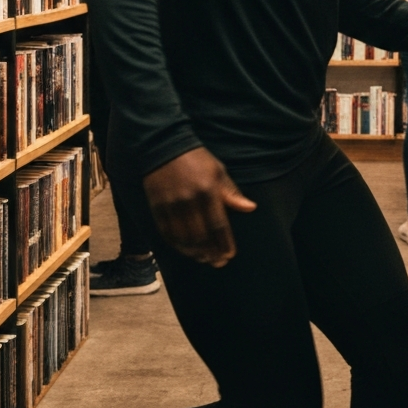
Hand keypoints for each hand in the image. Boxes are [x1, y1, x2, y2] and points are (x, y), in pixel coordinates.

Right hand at [143, 147, 255, 267]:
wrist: (164, 145)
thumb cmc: (196, 159)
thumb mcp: (218, 170)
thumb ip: (231, 192)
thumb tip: (250, 208)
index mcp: (208, 190)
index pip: (218, 224)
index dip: (224, 243)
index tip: (230, 255)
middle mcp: (189, 200)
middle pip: (201, 236)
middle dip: (211, 252)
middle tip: (218, 262)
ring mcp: (171, 205)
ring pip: (184, 239)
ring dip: (195, 253)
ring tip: (204, 258)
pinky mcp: (157, 207)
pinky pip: (167, 233)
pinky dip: (177, 246)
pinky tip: (186, 250)